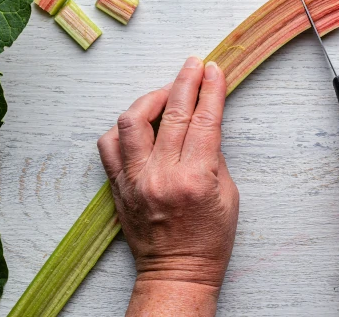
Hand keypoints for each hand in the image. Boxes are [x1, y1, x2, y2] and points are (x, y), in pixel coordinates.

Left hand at [98, 57, 238, 316]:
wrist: (176, 274)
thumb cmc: (208, 240)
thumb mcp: (228, 195)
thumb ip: (213, 155)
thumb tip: (203, 121)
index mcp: (196, 178)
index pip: (204, 120)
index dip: (211, 90)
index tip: (213, 70)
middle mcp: (162, 175)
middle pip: (172, 113)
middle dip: (186, 81)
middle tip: (193, 64)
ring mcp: (135, 180)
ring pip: (132, 121)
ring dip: (150, 98)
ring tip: (165, 91)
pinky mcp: (118, 187)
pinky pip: (109, 145)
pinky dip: (123, 128)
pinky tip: (138, 122)